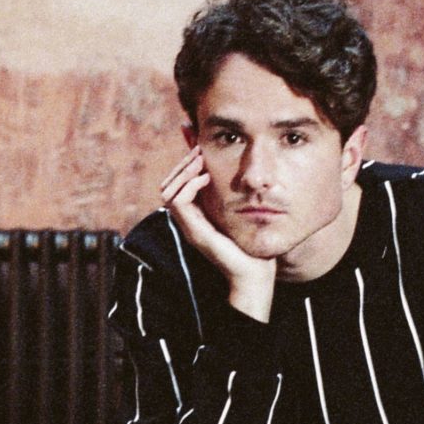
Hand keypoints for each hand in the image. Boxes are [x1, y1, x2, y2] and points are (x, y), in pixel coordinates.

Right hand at [161, 147, 275, 320]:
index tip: (200, 150)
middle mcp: (188, 221)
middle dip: (182, 164)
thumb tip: (232, 170)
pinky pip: (179, 202)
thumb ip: (233, 192)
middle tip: (199, 150)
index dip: (184, 166)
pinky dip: (190, 185)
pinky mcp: (194, 232)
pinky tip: (206, 177)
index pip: (175, 185)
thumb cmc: (252, 242)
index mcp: (196, 216)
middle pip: (168, 185)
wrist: (256, 273)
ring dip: (184, 171)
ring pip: (168, 191)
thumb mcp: (241, 209)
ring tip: (201, 160)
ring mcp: (189, 227)